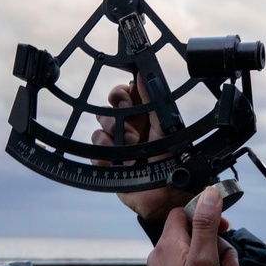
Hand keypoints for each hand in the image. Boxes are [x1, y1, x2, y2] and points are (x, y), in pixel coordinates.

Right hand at [91, 76, 191, 219]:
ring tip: (130, 148)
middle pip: (105, 112)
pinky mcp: (108, 164)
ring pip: (98, 132)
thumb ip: (151, 98)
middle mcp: (127, 129)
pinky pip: (94, 155)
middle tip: (125, 127)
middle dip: (112, 118)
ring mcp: (116, 147)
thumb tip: (143, 73)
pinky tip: (116, 162)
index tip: (124, 98)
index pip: (121, 96)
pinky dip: (103, 157)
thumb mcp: (162, 125)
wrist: (166, 192)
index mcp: (141, 117)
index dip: (118, 94)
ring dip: (110, 139)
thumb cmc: (170, 158)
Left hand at [146, 186, 239, 265]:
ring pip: (201, 262)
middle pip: (197, 240)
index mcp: (168, 245)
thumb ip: (207, 224)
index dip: (206, 216)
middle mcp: (163, 258)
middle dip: (221, 253)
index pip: (183, 214)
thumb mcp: (207, 259)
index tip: (224, 227)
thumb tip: (209, 194)